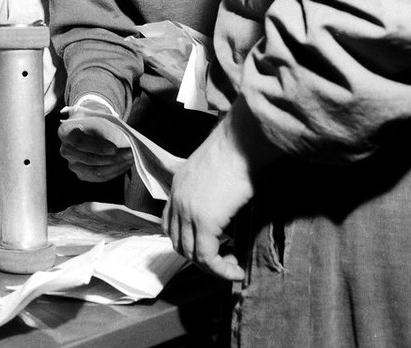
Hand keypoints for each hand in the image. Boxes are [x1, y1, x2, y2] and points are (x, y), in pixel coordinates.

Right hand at [58, 103, 133, 181]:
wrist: (86, 128)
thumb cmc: (91, 119)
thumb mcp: (92, 115)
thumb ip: (100, 123)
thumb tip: (122, 135)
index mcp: (64, 132)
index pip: (80, 142)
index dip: (97, 147)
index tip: (114, 148)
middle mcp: (65, 150)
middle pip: (91, 159)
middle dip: (113, 158)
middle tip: (130, 152)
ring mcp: (72, 165)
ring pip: (96, 171)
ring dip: (116, 166)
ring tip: (130, 158)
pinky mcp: (81, 174)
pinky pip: (99, 178)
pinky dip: (114, 172)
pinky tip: (125, 165)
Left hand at [163, 99, 276, 281]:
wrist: (240, 142)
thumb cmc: (236, 151)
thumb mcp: (214, 170)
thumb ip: (210, 189)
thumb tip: (224, 206)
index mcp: (178, 185)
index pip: (170, 224)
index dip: (187, 241)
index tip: (211, 246)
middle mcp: (177, 198)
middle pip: (177, 241)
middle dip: (199, 258)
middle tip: (223, 259)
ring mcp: (187, 210)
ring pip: (190, 253)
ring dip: (212, 266)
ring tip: (232, 265)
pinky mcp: (204, 221)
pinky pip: (207, 257)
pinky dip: (221, 269)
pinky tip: (236, 269)